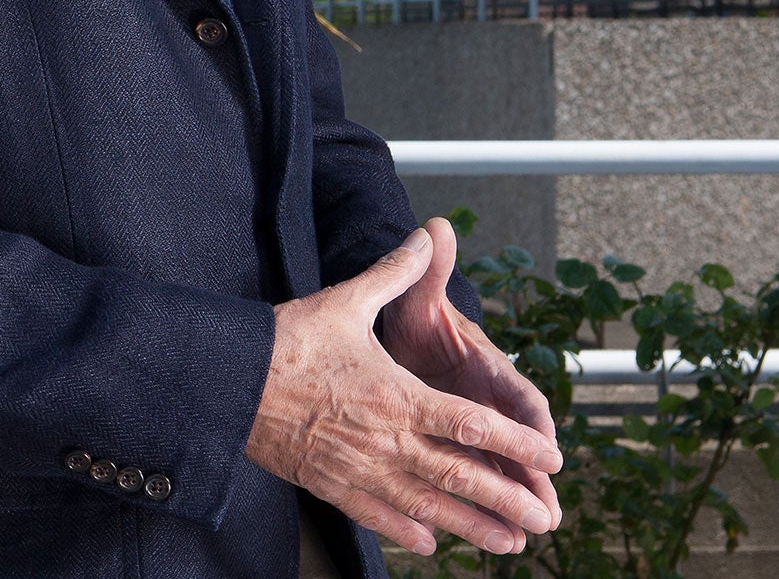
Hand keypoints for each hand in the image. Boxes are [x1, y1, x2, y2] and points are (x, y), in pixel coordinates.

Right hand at [245, 228, 562, 558]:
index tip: (550, 457)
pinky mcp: (330, 484)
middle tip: (543, 518)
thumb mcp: (346, 301)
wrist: (229, 380)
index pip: (471, 423)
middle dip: (506, 497)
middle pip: (459, 475)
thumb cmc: (287, 339)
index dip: (515, 441)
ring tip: (507, 543)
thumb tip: (428, 237)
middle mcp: (386, 439)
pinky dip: (409, 530)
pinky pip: (378, 515)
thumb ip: (394, 273)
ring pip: (428, 506)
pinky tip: (432, 541)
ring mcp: (359, 468)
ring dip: (472, 526)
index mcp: (397, 394)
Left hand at [382, 217, 562, 533]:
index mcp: (488, 366)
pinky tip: (488, 535)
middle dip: (533, 478)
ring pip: (501, 468)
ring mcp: (475, 426)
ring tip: (525, 537)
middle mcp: (489, 401)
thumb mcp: (419, 297)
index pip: (521, 395)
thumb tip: (437, 225)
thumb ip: (429, 269)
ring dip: (514, 500)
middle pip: (519, 444)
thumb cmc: (415, 316)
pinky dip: (482, 504)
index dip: (534, 422)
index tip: (549, 448)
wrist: (401, 335)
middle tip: (547, 514)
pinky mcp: (457, 443)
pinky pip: (474, 477)